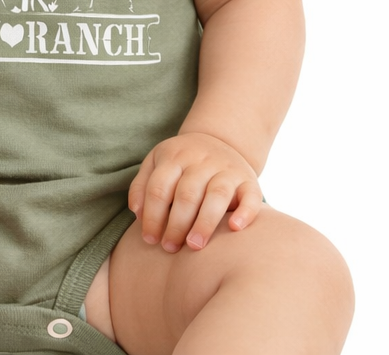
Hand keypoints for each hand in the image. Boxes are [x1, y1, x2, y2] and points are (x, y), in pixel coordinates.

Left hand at [128, 131, 262, 252]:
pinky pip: (250, 196)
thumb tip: (137, 214)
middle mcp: (201, 161)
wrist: (220, 139)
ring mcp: (226, 169)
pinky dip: (245, 213)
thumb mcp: (157, 162)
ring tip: (194, 246)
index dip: (152, 216)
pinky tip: (234, 228)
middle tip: (170, 248)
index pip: (159, 187)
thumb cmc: (182, 162)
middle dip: (176, 224)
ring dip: (204, 223)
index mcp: (174, 157)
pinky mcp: (249, 179)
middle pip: (186, 194)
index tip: (149, 239)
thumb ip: (142, 185)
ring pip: (216, 195)